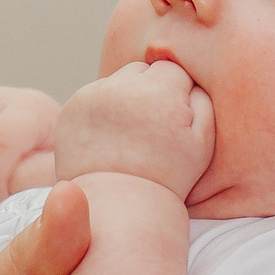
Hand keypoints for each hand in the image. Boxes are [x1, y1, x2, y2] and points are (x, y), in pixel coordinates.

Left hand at [51, 61, 214, 195]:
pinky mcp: (71, 109)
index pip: (173, 69)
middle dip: (150, 90)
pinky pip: (94, 96)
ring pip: (117, 81)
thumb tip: (191, 76)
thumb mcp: (203, 141)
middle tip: (152, 127)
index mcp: (159, 92)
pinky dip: (102, 110)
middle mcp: (122, 88)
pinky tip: (110, 137)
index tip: (173, 121)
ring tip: (130, 134)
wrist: (120, 205)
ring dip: (125, 97)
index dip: (177, 94)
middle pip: (142, 70)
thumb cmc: (168, 175)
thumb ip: (203, 99)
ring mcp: (92, 97)